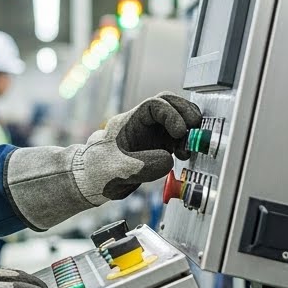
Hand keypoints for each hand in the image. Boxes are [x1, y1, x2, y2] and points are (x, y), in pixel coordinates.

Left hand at [82, 92, 202, 200]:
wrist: (92, 183)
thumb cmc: (97, 171)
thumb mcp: (118, 170)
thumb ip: (143, 165)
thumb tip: (169, 159)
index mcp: (129, 122)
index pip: (154, 105)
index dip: (171, 114)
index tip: (180, 131)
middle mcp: (142, 124)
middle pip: (169, 105)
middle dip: (185, 113)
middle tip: (196, 128)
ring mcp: (151, 135)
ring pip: (177, 120)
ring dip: (188, 131)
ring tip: (188, 149)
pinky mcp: (158, 147)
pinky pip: (177, 138)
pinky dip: (185, 143)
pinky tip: (184, 156)